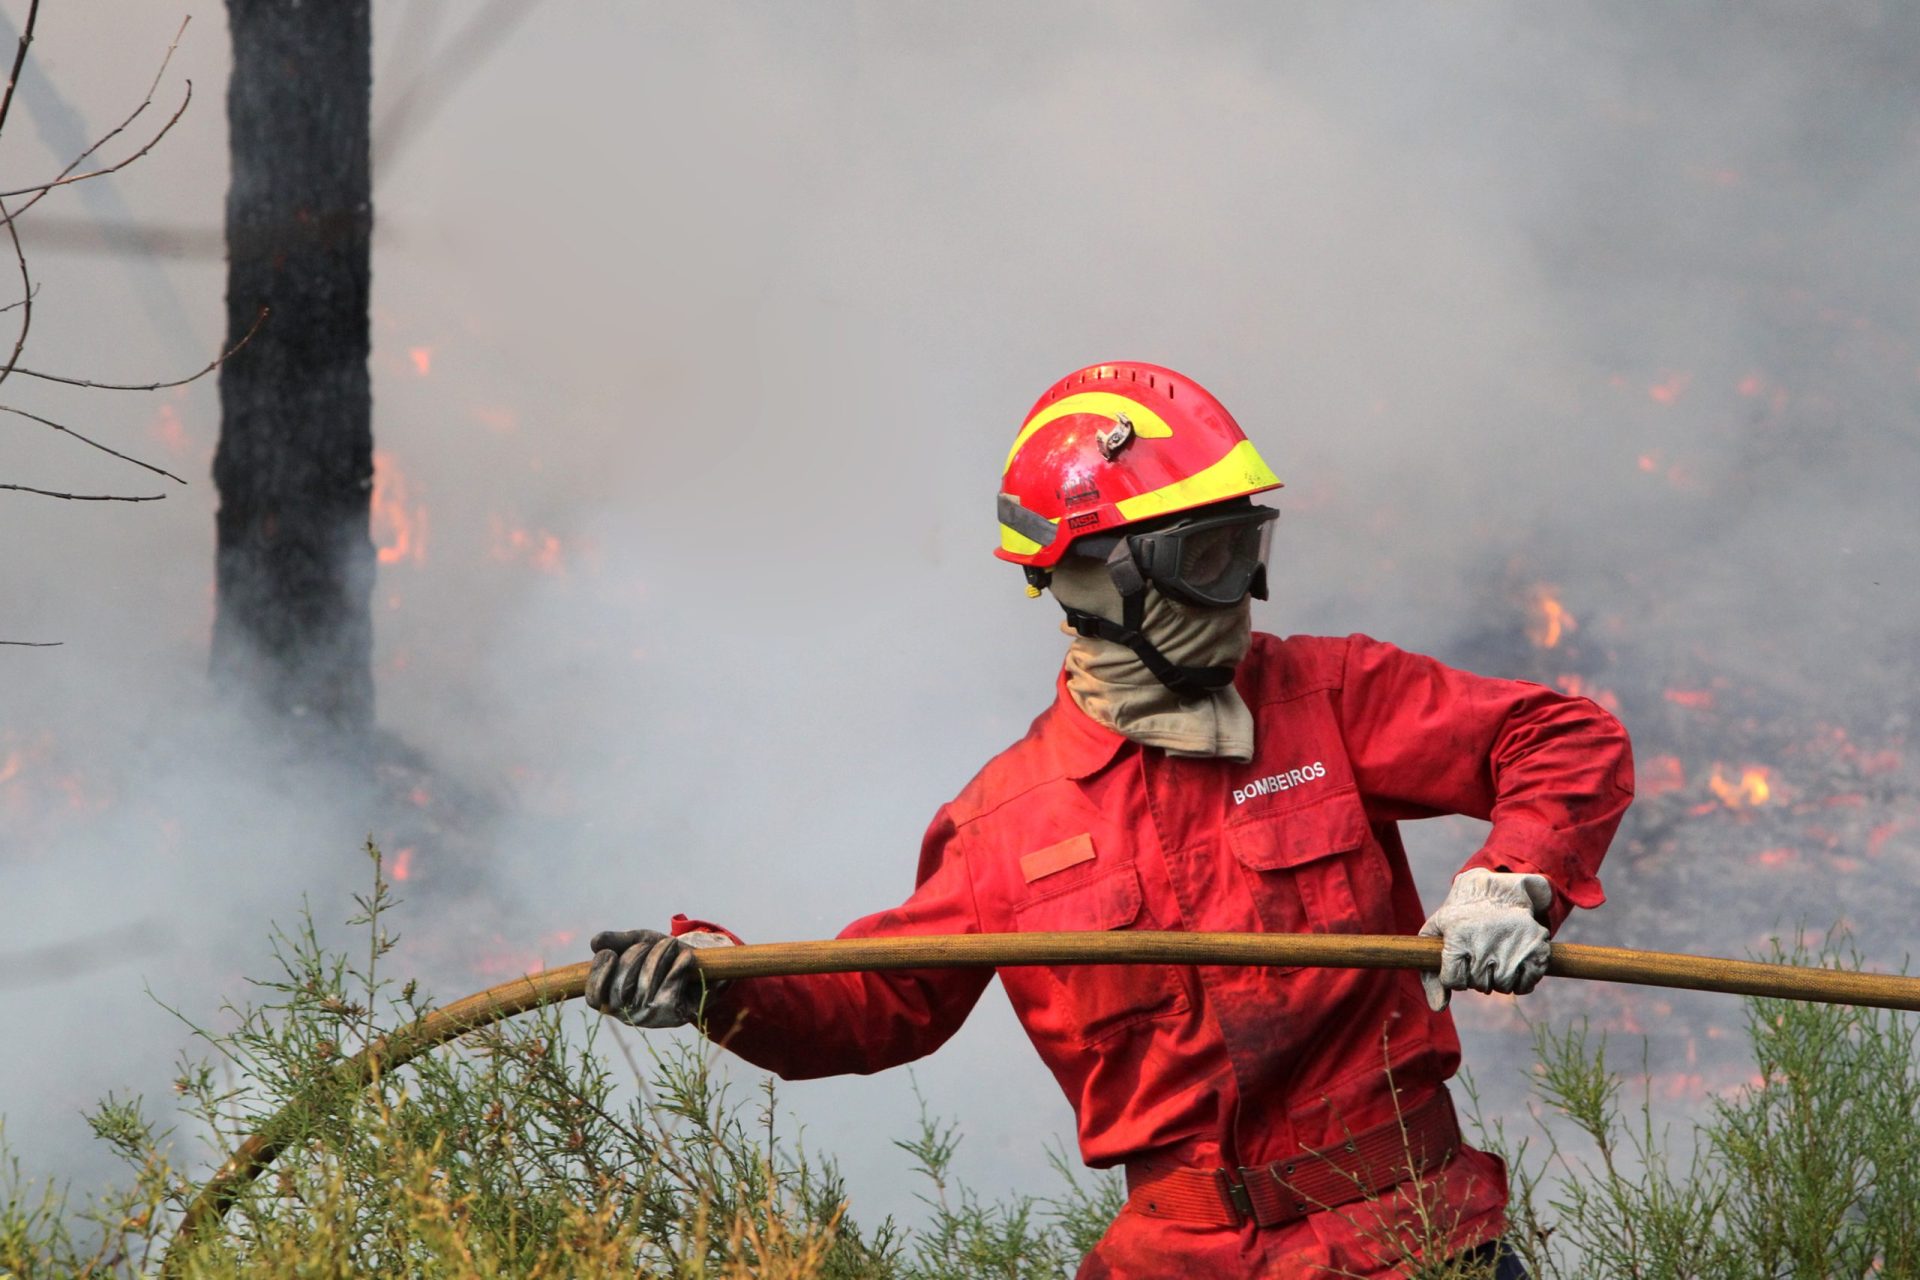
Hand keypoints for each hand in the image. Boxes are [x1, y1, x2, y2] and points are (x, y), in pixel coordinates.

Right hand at [585, 928, 732, 1027]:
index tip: (609, 954)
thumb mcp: (637, 942)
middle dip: (634, 958)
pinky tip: (686, 956)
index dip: (598, 976)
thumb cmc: (661, 954)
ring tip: (670, 944)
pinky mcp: (674, 1015)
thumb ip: (616, 941)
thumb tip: (595, 942)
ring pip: (647, 985)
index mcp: (613, 1000)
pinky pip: (671, 987)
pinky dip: (679, 966)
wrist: (698, 966)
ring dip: (659, 957)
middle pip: (621, 988)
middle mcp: (628, 1014)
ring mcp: (651, 1017)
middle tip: (646, 945)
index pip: (594, 998)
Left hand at [1417, 869, 1552, 1011]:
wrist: (1498, 893)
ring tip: (1495, 957)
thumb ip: (1429, 973)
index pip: (1454, 981)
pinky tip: (1512, 963)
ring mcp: (1514, 946)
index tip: (1459, 962)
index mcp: (1458, 937)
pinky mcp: (1538, 950)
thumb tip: (1438, 1008)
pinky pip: (1525, 986)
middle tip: (1479, 955)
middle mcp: (1486, 942)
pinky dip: (1519, 982)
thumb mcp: (1435, 933)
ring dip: (1497, 979)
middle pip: (1478, 985)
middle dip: (1476, 976)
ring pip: (1502, 987)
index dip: (1455, 976)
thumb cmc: (1460, 917)